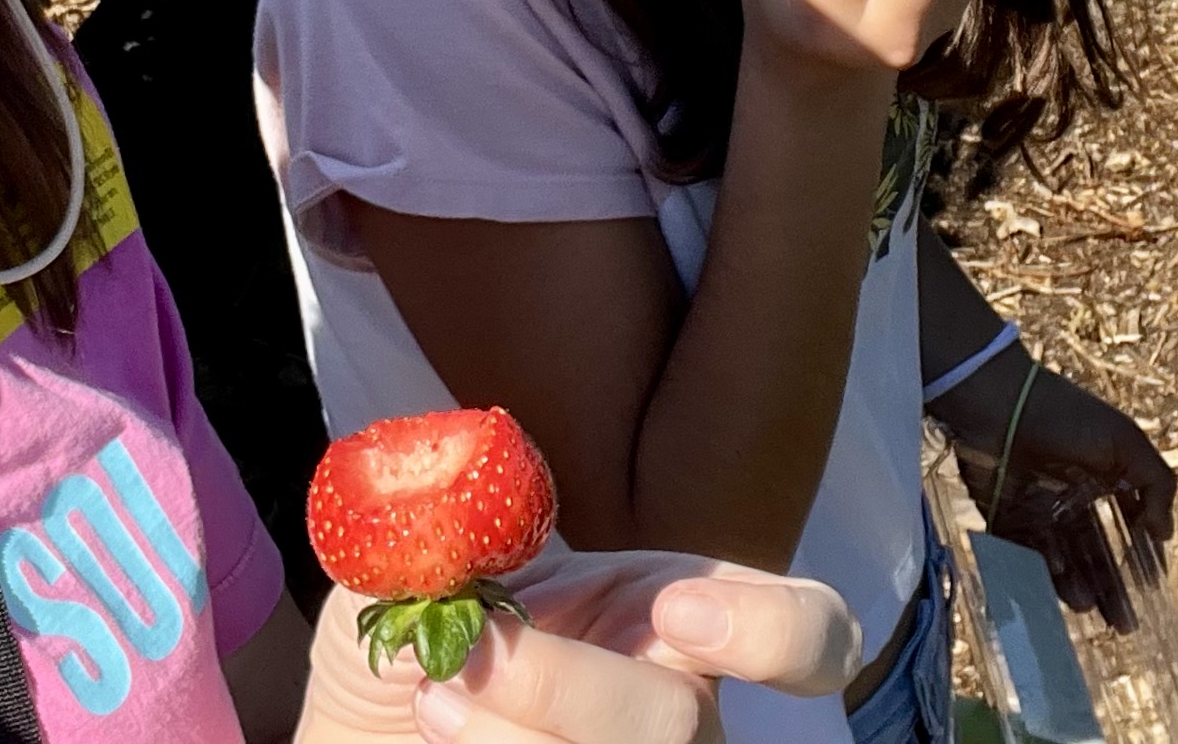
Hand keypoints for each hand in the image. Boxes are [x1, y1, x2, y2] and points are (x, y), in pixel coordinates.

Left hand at [296, 551, 857, 743]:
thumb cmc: (415, 652)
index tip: (678, 609)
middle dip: (561, 688)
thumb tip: (445, 461)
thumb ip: (440, 514)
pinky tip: (430, 735)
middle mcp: (675, 714)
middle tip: (462, 662)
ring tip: (430, 703)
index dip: (779, 628)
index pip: (810, 632)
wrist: (366, 736)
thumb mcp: (423, 567)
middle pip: (679, 725)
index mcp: (676, 622)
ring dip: (504, 735)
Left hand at [946, 363, 1177, 628]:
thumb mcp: (1124, 440)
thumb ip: (1156, 483)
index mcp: (1106, 479)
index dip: (1142, 558)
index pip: (1129, 528)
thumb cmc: (1066, 415)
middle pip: (1098, 554)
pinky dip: (1046, 571)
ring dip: (1081, 586)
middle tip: (1124, 622)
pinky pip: (1028, 555)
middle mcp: (1075, 499)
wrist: (997, 401)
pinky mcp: (1007, 519)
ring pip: (1065, 561)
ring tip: (1090, 605)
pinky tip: (1062, 580)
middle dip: (1112, 588)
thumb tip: (1165, 534)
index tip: (1152, 588)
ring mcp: (1040, 511)